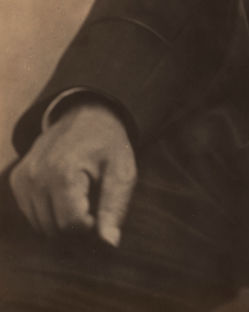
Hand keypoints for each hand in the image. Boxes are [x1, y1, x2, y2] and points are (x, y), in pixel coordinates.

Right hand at [10, 100, 135, 246]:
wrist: (87, 115)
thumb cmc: (108, 145)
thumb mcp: (122, 171)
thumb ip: (115, 208)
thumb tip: (109, 244)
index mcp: (63, 172)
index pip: (72, 226)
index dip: (91, 226)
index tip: (102, 209)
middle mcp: (36, 176)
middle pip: (55, 230)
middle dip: (77, 226)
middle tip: (93, 201)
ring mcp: (22, 178)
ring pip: (41, 227)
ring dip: (62, 220)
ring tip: (80, 195)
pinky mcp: (17, 181)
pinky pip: (32, 215)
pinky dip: (49, 212)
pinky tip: (63, 192)